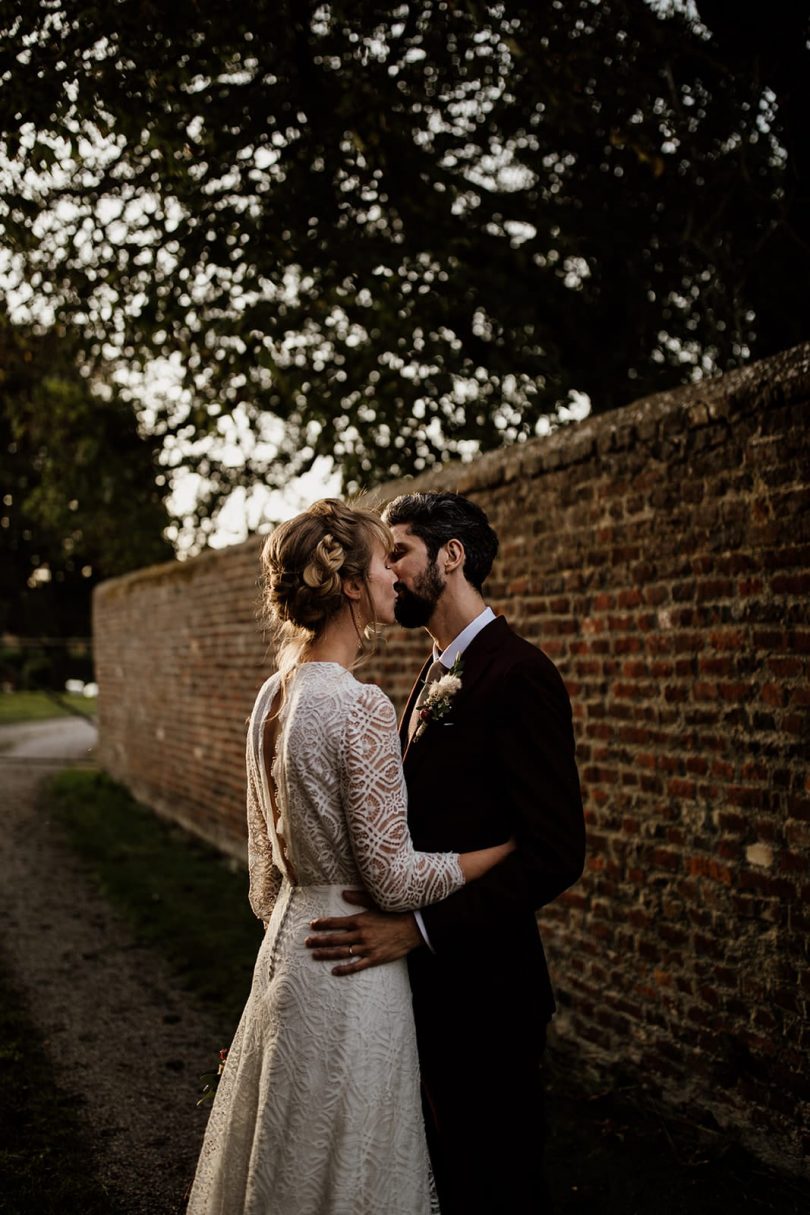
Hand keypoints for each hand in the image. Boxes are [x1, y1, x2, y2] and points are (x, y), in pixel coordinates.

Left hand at [305, 890, 421, 975]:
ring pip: (341, 953)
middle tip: (307, 942)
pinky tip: (334, 971)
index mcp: (359, 920)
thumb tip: (343, 893)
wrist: (413, 928)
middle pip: (334, 939)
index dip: (322, 924)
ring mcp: (366, 948)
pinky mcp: (374, 958)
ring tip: (314, 955)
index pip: (335, 922)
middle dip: (318, 940)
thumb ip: (358, 898)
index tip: (312, 925)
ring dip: (326, 954)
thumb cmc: (395, 913)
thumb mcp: (376, 902)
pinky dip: (344, 969)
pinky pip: (356, 966)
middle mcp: (360, 934)